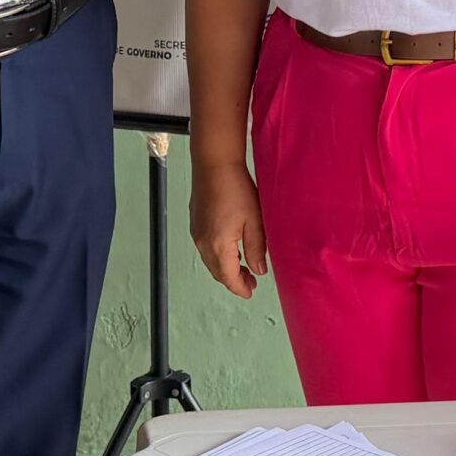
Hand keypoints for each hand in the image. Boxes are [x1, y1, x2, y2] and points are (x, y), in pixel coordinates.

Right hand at [191, 162, 270, 297]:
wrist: (215, 163)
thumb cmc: (237, 188)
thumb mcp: (254, 221)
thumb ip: (256, 249)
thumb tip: (259, 270)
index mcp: (218, 245)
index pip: (229, 277)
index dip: (240, 288)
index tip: (251, 292)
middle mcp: (202, 242)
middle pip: (217, 272)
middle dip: (233, 280)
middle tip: (251, 282)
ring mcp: (196, 233)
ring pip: (210, 261)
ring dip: (225, 268)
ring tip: (243, 267)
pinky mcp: (195, 222)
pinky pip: (205, 248)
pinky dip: (217, 256)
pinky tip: (230, 249)